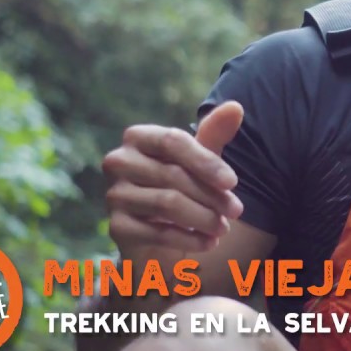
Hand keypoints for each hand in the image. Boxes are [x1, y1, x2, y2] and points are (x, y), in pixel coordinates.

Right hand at [102, 102, 245, 260]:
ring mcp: (114, 195)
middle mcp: (118, 161)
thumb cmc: (182, 185)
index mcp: (138, 136)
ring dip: (204, 218)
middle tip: (236, 211)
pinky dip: (190, 238)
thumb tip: (236, 107)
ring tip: (224, 227)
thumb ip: (214, 134)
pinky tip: (210, 242)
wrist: (157, 233)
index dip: (206, 161)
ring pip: (167, 203)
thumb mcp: (200, 160)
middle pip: (173, 175)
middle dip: (211, 195)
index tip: (233, 183)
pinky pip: (158, 232)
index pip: (173, 141)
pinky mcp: (116, 226)